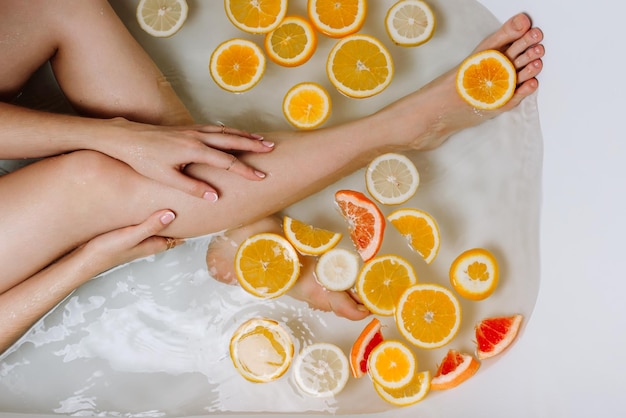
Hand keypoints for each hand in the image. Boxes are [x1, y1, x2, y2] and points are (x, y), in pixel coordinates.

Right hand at [79, 209, 182, 273]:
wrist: (82, 260)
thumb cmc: (106, 251)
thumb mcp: (130, 236)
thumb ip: (150, 226)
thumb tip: (172, 214)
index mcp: (153, 244)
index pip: (179, 236)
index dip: (189, 225)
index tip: (200, 212)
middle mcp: (148, 242)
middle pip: (171, 230)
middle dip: (180, 220)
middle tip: (191, 202)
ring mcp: (138, 239)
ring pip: (158, 227)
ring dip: (165, 217)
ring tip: (174, 201)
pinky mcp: (126, 234)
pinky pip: (145, 224)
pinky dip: (150, 216)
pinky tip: (147, 206)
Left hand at [105, 118, 273, 199]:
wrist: (125, 138)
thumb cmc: (143, 160)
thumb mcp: (166, 178)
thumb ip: (192, 187)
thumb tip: (214, 196)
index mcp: (193, 150)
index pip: (227, 162)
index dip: (246, 170)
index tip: (261, 177)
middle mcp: (197, 137)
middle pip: (232, 140)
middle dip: (253, 145)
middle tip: (272, 148)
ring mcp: (193, 130)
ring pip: (225, 132)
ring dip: (245, 135)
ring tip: (262, 140)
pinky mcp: (187, 128)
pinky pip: (216, 128)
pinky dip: (231, 131)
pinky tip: (236, 134)